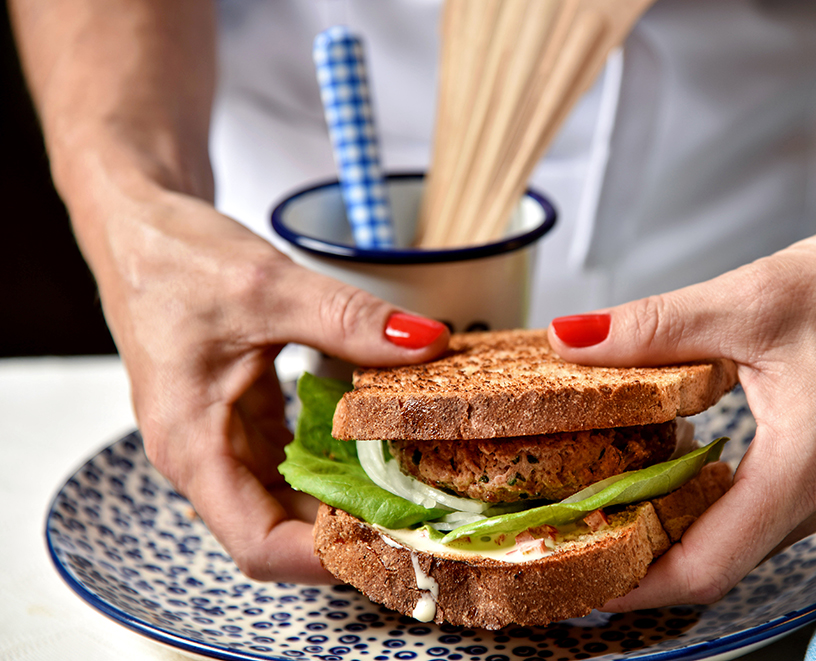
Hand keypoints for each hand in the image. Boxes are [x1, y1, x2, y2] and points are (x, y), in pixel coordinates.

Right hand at [101, 190, 448, 581]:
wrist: (136, 227)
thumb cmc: (174, 258)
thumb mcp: (268, 286)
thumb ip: (348, 320)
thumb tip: (425, 343)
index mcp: (192, 445)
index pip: (258, 545)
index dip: (324, 558)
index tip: (390, 540)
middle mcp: (204, 455)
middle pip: (280, 530)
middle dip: (349, 532)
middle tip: (424, 514)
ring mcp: (223, 439)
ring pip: (289, 499)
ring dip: (346, 500)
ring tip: (415, 488)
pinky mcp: (241, 417)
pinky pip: (292, 459)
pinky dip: (335, 461)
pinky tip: (382, 446)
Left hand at [549, 200, 815, 607]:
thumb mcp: (748, 299)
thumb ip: (652, 328)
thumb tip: (569, 339)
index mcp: (805, 468)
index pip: (707, 566)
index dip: (637, 584)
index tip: (580, 578)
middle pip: (718, 560)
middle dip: (643, 557)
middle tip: (575, 533)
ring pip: (740, 535)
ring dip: (675, 528)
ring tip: (608, 504)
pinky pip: (762, 508)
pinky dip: (709, 502)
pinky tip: (671, 470)